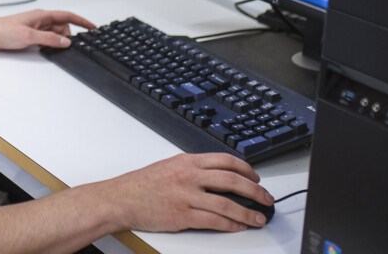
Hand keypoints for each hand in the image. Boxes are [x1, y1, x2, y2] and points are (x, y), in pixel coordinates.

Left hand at [0, 9, 94, 50]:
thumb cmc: (3, 31)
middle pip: (62, 27)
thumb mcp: (29, 36)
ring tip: (47, 48)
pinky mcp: (30, 35)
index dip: (81, 21)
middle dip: (66, 36)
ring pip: (54, 34)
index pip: (67, 16)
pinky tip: (44, 49)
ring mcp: (36, 27)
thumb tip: (66, 41)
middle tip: (64, 46)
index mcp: (42, 15)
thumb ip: (49, 38)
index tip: (93, 27)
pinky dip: (49, 44)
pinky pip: (46, 38)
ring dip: (56, 41)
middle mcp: (40, 20)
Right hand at [107, 153, 271, 232]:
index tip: (256, 178)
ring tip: (259, 218)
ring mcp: (187, 196)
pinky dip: (230, 224)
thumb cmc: (142, 184)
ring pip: (227, 203)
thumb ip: (193, 169)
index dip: (246, 170)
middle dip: (255, 191)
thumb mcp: (170, 166)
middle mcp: (189, 176)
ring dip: (247, 212)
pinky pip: (213, 220)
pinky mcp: (182, 216)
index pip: (226, 160)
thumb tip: (217, 176)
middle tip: (266, 199)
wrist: (121, 198)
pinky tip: (238, 226)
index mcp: (188, 161)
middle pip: (232, 180)